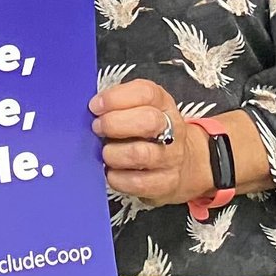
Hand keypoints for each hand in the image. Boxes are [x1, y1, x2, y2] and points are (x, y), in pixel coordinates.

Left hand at [88, 77, 211, 207]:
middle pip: (147, 121)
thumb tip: (93, 109)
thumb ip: (118, 104)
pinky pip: (138, 183)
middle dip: (114, 124)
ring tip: (105, 153)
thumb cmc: (150, 132)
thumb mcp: (140, 108)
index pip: (145, 93)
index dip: (116, 98)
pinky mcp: (166, 183)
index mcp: (163, 103)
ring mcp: (171, 157)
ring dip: (114, 153)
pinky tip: (112, 172)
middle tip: (97, 128)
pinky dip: (117, 178)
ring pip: (141, 154)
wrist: (183, 163)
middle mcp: (172, 129)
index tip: (95, 106)